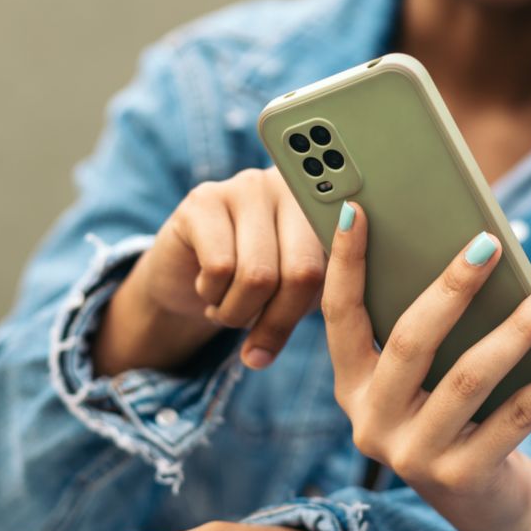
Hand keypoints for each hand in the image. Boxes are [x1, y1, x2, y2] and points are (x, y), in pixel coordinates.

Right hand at [94, 166, 326, 373]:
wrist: (183, 279)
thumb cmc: (251, 288)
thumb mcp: (295, 293)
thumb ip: (320, 295)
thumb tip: (347, 321)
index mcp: (322, 207)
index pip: (339, 263)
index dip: (324, 308)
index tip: (309, 338)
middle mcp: (288, 187)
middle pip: (301, 271)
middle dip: (277, 321)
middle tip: (258, 344)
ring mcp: (244, 187)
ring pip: (258, 275)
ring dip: (238, 313)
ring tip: (227, 310)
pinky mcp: (203, 199)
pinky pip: (219, 268)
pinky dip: (212, 295)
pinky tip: (207, 289)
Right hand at [321, 201, 530, 530]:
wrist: (485, 503)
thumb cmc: (455, 412)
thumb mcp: (424, 375)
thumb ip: (425, 326)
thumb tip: (470, 254)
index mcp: (352, 385)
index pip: (339, 315)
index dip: (344, 262)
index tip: (355, 209)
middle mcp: (370, 422)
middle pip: (408, 341)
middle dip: (450, 288)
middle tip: (487, 243)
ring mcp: (412, 456)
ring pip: (467, 377)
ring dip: (515, 328)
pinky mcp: (461, 479)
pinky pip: (512, 418)